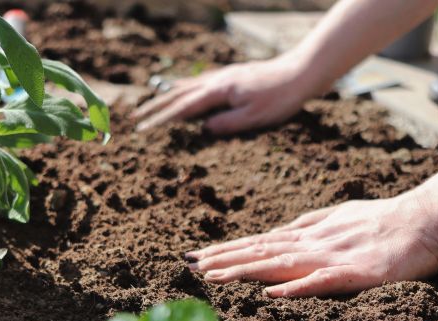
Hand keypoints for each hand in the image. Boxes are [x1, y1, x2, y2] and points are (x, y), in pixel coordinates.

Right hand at [133, 55, 311, 134]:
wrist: (300, 72)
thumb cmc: (280, 98)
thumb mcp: (254, 117)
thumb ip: (227, 124)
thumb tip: (204, 129)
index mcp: (219, 91)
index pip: (183, 108)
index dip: (162, 119)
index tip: (144, 129)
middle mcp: (217, 81)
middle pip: (179, 94)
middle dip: (156, 107)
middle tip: (136, 118)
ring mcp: (224, 76)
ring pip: (188, 86)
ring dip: (167, 96)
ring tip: (152, 104)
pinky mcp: (232, 76)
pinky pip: (200, 82)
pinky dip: (185, 87)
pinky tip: (184, 90)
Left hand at [185, 194, 437, 297]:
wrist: (427, 218)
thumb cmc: (385, 219)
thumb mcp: (340, 217)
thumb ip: (310, 225)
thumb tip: (280, 232)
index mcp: (309, 234)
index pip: (259, 243)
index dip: (227, 250)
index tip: (196, 256)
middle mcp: (313, 243)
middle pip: (261, 252)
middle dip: (223, 259)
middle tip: (188, 265)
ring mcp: (332, 257)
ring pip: (280, 264)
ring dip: (245, 270)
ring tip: (213, 277)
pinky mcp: (356, 273)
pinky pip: (322, 281)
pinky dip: (296, 287)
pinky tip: (272, 293)